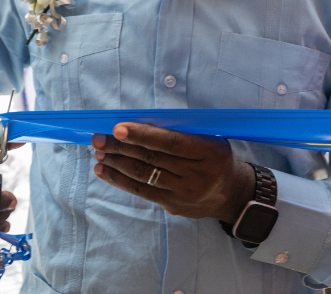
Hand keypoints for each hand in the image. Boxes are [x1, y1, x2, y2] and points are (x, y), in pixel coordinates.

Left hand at [92, 122, 255, 222]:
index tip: (118, 128)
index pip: (170, 142)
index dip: (143, 135)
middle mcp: (196, 174)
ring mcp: (184, 193)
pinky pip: (142, 192)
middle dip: (120, 148)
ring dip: (116, 164)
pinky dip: (120, 180)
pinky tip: (104, 171)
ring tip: (98, 153)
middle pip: (152, 159)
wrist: (232, 193)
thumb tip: (138, 124)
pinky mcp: (173, 206)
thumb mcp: (209, 139)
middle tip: (98, 138)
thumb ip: (181, 132)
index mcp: (208, 151)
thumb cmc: (214, 156)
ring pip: (143, 176)